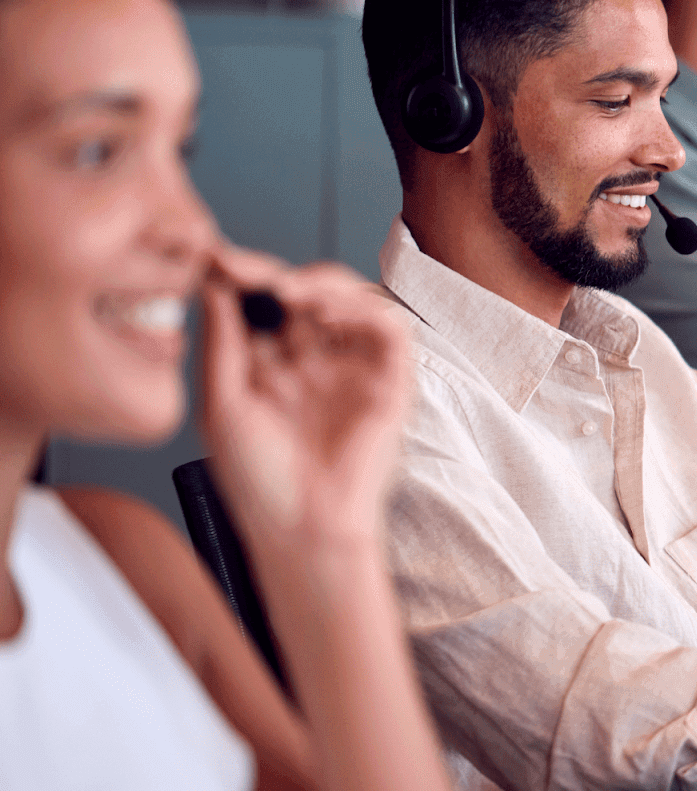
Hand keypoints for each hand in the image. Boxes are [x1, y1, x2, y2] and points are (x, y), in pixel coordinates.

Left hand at [199, 245, 410, 554]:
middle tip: (242, 266)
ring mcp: (353, 370)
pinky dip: (362, 308)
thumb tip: (214, 285)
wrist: (301, 531)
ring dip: (320, 284)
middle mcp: (314, 363)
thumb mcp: (222, 405)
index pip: (263, 306)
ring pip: (349, 300)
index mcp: (272, 369)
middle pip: (304, 295)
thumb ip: (223, 343)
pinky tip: (327, 311)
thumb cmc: (260, 485)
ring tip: (286, 290)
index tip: (211, 259)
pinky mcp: (392, 382)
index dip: (242, 279)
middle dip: (273, 274)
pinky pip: (389, 327)